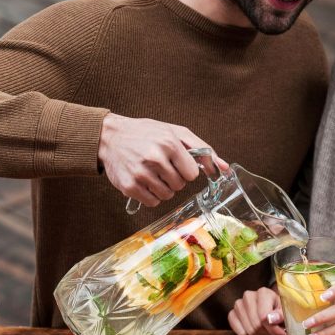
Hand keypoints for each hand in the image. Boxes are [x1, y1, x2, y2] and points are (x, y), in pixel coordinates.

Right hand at [97, 113, 227, 206]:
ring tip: (152, 174)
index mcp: (169, 143)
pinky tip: (144, 182)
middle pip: (180, 185)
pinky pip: (152, 202)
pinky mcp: (129, 186)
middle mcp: (155, 158)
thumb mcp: (176, 132)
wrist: (110, 137)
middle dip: (174, 179)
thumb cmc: (146, 133)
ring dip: (163, 188)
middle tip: (161, 167)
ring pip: (167, 195)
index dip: (186, 170)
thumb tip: (224, 168)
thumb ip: (202, 149)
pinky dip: (151, 196)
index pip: (192, 174)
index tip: (176, 163)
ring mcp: (141, 173)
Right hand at [228, 287, 285, 334]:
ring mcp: (238, 305)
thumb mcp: (286, 312)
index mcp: (263, 292)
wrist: (271, 311)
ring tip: (265, 329)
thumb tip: (272, 319)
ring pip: (249, 331)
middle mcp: (248, 296)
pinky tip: (255, 329)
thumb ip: (281, 315)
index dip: (273, 329)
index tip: (281, 333)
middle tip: (274, 331)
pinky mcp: (232, 314)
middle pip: (256, 325)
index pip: (264, 317)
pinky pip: (240, 333)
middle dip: (267, 332)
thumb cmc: (280, 311)